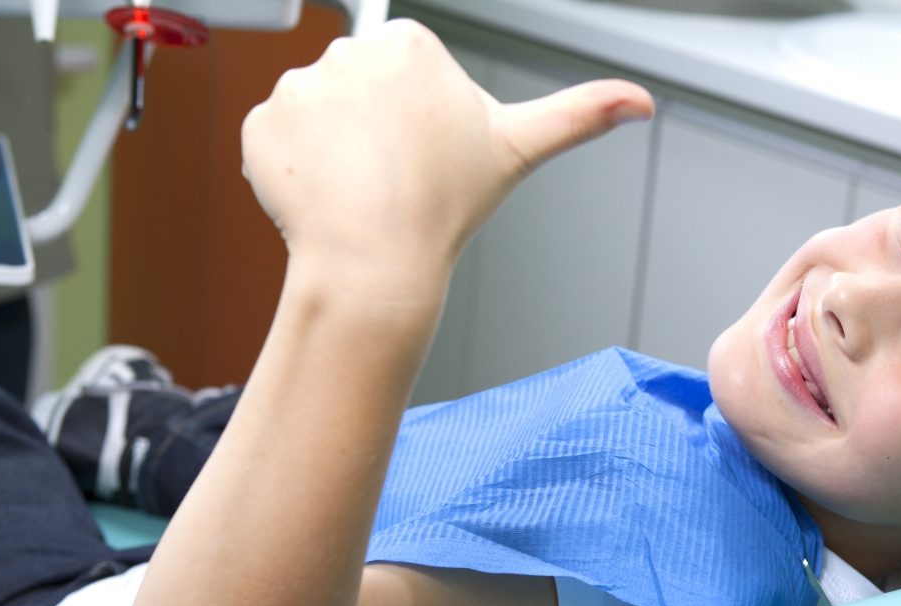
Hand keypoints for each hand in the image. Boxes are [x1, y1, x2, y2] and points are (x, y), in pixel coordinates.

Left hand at [241, 20, 652, 290]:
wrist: (376, 265)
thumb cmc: (446, 208)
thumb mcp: (519, 149)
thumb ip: (580, 114)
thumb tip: (641, 102)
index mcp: (409, 44)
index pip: (405, 69)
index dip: (416, 119)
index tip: (425, 154)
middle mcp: (348, 52)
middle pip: (359, 88)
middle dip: (372, 129)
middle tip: (394, 178)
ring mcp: (296, 87)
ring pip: (317, 116)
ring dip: (332, 150)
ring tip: (359, 192)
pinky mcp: (259, 124)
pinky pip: (276, 140)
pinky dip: (293, 169)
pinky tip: (322, 197)